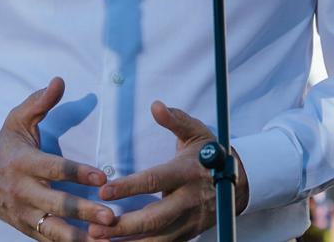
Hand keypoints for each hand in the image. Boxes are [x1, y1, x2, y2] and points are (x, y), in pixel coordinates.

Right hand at [0, 78, 114, 240]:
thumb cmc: (6, 145)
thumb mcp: (17, 120)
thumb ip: (39, 102)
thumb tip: (59, 81)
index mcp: (24, 163)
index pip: (54, 168)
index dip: (78, 173)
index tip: (103, 177)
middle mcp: (23, 191)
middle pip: (57, 204)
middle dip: (85, 211)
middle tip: (111, 216)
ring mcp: (24, 213)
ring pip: (53, 230)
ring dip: (80, 237)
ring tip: (106, 240)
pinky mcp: (27, 229)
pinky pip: (49, 240)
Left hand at [91, 101, 247, 240]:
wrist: (239, 183)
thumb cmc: (209, 154)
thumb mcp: (196, 132)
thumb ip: (176, 120)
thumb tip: (156, 105)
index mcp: (188, 172)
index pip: (155, 181)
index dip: (128, 187)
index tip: (104, 191)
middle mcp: (190, 199)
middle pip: (155, 217)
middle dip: (124, 225)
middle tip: (95, 226)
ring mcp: (191, 220)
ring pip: (158, 238)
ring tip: (99, 241)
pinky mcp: (190, 233)